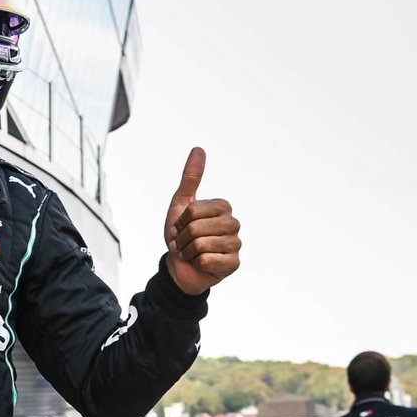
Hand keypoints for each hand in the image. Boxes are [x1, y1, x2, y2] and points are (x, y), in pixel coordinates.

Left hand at [163, 147, 240, 295]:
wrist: (180, 267)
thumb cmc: (182, 235)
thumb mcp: (181, 204)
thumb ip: (190, 178)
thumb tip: (198, 149)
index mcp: (223, 207)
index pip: (193, 210)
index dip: (180, 222)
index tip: (181, 227)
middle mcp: (233, 223)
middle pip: (196, 228)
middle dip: (182, 238)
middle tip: (185, 243)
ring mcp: (236, 244)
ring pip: (201, 245)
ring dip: (188, 252)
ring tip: (191, 253)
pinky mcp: (234, 263)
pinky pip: (208, 260)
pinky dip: (197, 263)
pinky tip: (201, 264)